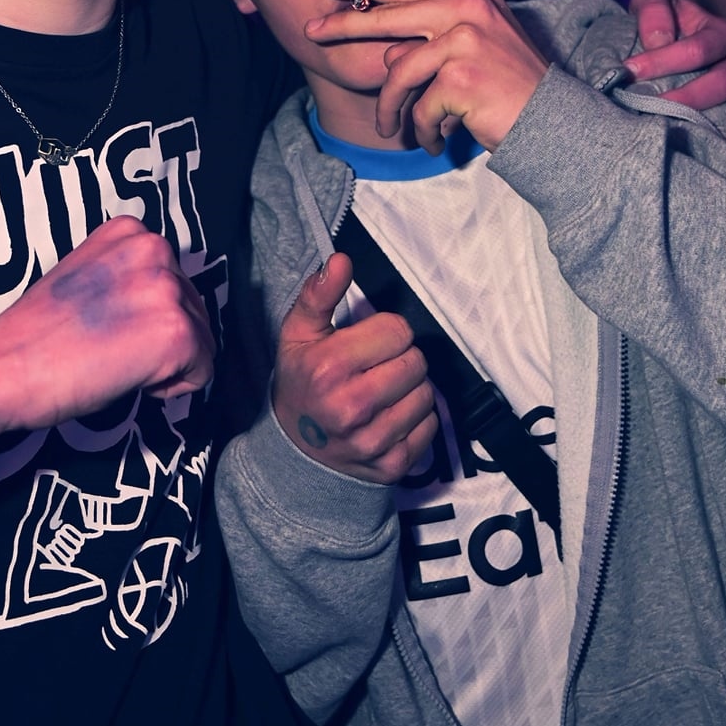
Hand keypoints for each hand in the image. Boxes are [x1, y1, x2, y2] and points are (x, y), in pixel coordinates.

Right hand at [0, 217, 215, 433]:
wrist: (5, 366)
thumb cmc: (34, 336)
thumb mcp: (85, 278)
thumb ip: (126, 278)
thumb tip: (155, 307)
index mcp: (129, 232)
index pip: (174, 280)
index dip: (146, 316)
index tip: (113, 328)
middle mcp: (154, 249)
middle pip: (194, 308)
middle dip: (161, 339)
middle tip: (109, 350)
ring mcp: (167, 289)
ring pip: (202, 341)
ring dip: (167, 363)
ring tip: (113, 361)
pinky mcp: (177, 331)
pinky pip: (202, 372)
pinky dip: (172, 388)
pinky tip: (125, 377)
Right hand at [273, 254, 437, 482]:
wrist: (294, 449)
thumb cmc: (301, 381)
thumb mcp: (299, 333)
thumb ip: (320, 293)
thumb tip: (340, 260)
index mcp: (329, 368)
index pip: (398, 331)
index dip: (385, 333)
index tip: (366, 345)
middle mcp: (351, 408)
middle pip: (416, 363)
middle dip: (400, 360)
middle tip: (375, 368)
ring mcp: (372, 441)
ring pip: (427, 395)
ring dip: (410, 390)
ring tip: (382, 393)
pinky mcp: (391, 465)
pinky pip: (431, 427)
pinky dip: (416, 420)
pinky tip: (389, 417)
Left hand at [308, 0, 548, 152]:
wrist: (555, 123)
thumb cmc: (509, 90)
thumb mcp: (473, 52)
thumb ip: (432, 41)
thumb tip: (385, 50)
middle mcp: (470, 8)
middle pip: (389, 15)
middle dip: (345, 24)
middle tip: (313, 32)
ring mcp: (466, 40)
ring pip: (398, 72)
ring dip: (391, 107)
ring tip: (391, 130)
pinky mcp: (462, 76)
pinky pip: (420, 106)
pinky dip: (424, 129)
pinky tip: (436, 140)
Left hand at [626, 0, 725, 150]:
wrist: (669, 36)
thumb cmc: (661, 20)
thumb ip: (653, 7)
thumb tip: (659, 41)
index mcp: (721, 31)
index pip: (698, 49)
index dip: (662, 61)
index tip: (628, 72)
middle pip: (725, 80)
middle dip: (688, 96)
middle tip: (652, 107)